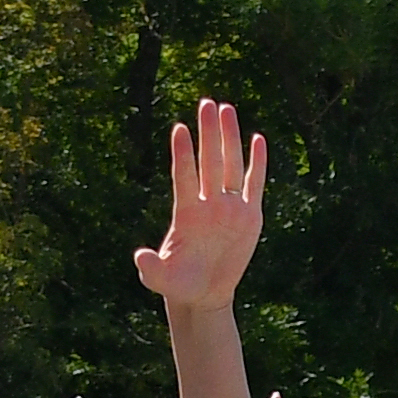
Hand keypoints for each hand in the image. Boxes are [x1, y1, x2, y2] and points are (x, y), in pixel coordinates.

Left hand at [133, 100, 265, 309]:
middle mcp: (208, 204)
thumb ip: (151, 268)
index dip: (182, 153)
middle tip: (206, 103)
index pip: (184, 176)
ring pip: (229, 164)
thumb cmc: (179, 284)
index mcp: (186, 213)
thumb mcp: (161, 280)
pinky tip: (257, 139)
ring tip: (226, 108)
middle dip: (207, 132)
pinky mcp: (249, 216)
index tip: (179, 128)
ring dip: (228, 137)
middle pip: (208, 161)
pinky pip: (253, 184)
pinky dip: (256, 163)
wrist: (204, 294)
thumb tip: (140, 257)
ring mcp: (229, 207)